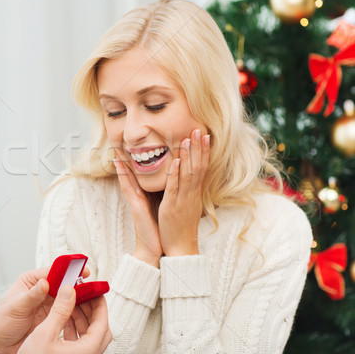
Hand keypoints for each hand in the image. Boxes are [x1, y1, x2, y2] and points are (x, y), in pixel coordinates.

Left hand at [0, 267, 90, 352]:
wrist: (0, 344)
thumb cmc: (2, 322)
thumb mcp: (16, 307)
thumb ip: (31, 296)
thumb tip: (44, 283)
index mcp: (31, 281)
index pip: (53, 271)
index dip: (68, 270)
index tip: (81, 272)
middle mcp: (42, 290)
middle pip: (64, 284)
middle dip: (77, 286)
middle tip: (91, 289)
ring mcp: (48, 304)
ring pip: (68, 298)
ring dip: (78, 301)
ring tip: (90, 303)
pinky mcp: (52, 317)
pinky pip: (67, 313)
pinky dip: (75, 314)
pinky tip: (81, 317)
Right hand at [18, 285, 111, 353]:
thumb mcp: (45, 334)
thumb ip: (59, 311)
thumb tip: (69, 292)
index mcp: (86, 351)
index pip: (102, 323)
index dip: (100, 304)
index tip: (95, 292)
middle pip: (98, 329)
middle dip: (91, 310)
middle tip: (84, 296)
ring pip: (89, 335)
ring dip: (82, 318)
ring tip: (71, 303)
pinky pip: (79, 341)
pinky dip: (74, 327)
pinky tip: (63, 319)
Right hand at [113, 155, 162, 266]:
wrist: (154, 250)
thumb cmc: (158, 230)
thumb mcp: (160, 208)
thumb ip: (160, 197)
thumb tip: (166, 185)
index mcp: (145, 197)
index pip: (139, 176)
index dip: (135, 162)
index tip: (135, 148)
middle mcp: (138, 197)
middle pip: (130, 174)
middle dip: (124, 160)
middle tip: (118, 144)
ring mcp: (134, 201)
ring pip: (127, 178)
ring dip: (121, 164)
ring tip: (115, 150)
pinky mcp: (135, 207)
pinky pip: (129, 188)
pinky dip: (125, 176)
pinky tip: (122, 164)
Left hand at [158, 129, 209, 255]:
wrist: (181, 249)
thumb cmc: (182, 227)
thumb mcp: (187, 205)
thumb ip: (188, 191)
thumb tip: (189, 177)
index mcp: (195, 193)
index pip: (202, 167)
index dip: (203, 151)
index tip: (204, 134)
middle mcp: (192, 194)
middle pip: (198, 167)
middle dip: (198, 147)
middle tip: (199, 128)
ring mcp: (183, 200)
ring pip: (188, 174)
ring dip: (189, 155)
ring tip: (188, 138)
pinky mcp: (172, 207)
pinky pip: (175, 188)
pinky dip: (176, 174)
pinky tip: (176, 161)